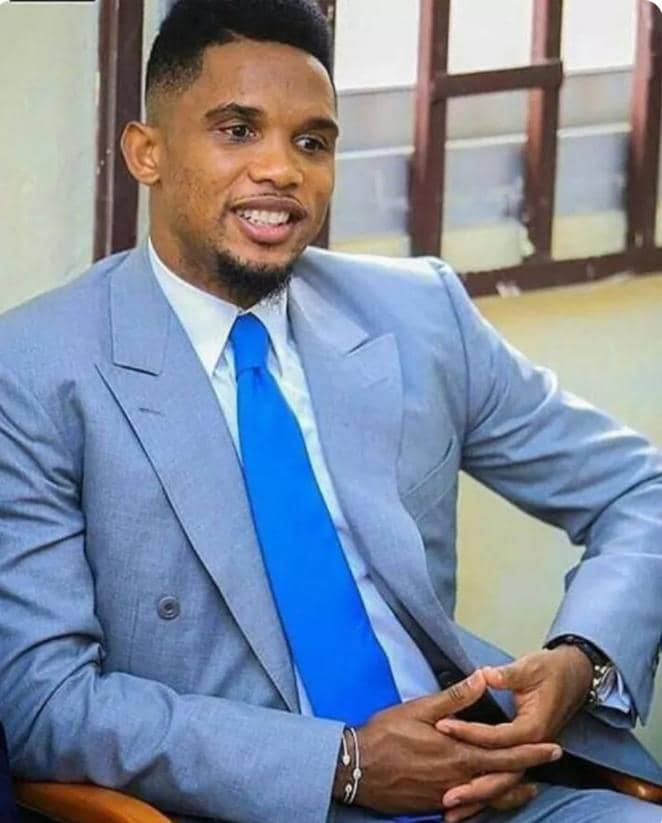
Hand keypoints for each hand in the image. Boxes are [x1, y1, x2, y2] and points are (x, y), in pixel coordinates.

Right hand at [333, 669, 562, 815]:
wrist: (355, 769)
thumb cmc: (386, 734)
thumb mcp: (419, 709)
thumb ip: (455, 697)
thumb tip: (482, 678)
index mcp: (458, 754)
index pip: (505, 755)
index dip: (532, 751)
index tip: (554, 747)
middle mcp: (459, 780)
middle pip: (504, 780)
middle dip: (529, 770)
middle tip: (549, 762)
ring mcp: (447, 796)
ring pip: (489, 798)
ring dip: (512, 791)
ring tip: (529, 786)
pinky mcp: (435, 805)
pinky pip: (470, 806)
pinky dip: (487, 801)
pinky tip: (489, 797)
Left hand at [435, 647, 592, 814]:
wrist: (576, 676)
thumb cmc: (551, 670)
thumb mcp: (530, 667)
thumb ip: (507, 675)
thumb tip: (485, 675)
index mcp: (533, 727)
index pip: (496, 737)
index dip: (467, 732)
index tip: (441, 726)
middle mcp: (532, 747)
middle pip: (501, 774)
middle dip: (473, 787)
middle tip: (446, 796)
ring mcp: (530, 755)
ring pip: (502, 785)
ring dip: (479, 800)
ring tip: (451, 813)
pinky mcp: (524, 756)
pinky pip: (504, 781)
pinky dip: (487, 796)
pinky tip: (468, 807)